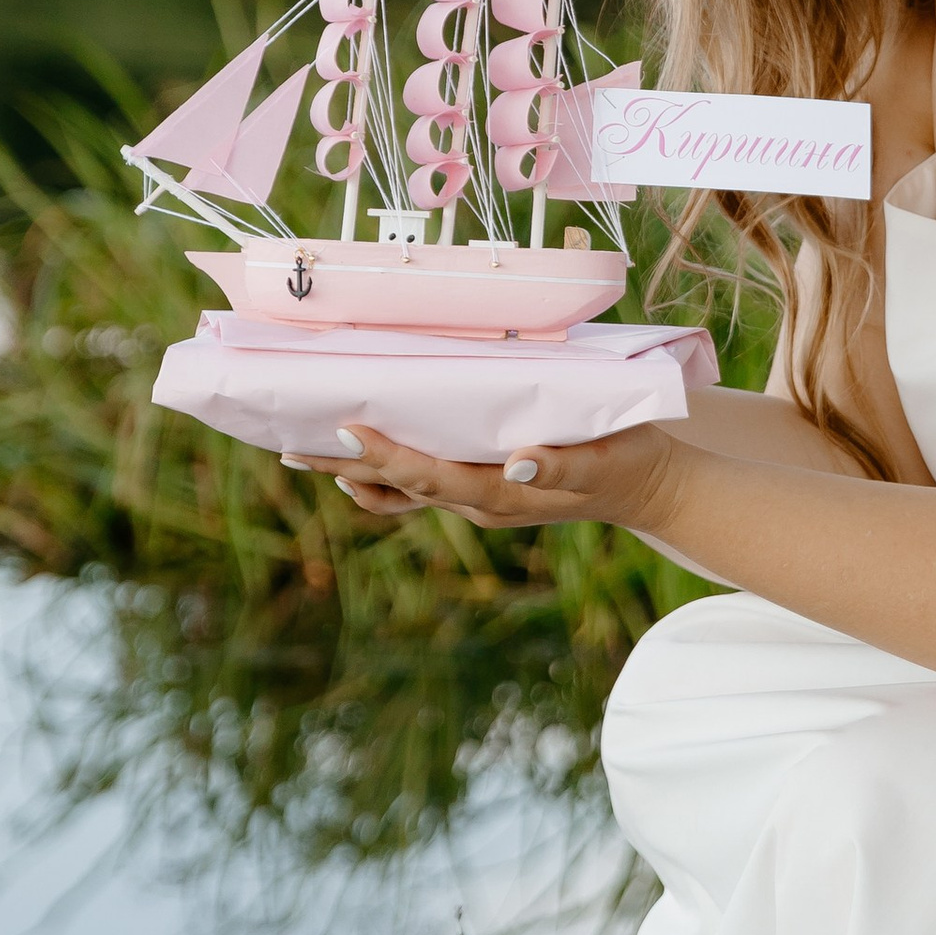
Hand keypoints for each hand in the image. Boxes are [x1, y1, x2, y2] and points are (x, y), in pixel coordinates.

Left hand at [326, 417, 687, 531]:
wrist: (647, 487)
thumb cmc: (626, 463)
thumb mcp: (602, 461)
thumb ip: (559, 466)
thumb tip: (515, 465)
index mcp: (501, 497)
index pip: (430, 476)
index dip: (385, 456)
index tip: (347, 431)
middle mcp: (478, 503)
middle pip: (398, 487)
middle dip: (344, 467)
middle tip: (288, 444)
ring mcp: (477, 500)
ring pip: (401, 493)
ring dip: (351, 474)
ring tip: (301, 452)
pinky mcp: (481, 489)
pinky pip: (419, 489)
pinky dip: (382, 476)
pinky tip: (357, 461)